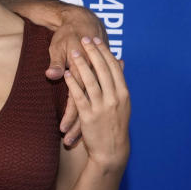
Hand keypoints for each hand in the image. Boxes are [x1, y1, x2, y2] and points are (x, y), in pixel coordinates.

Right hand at [45, 4, 106, 148]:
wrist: (76, 21)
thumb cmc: (81, 38)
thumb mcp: (91, 52)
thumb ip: (101, 61)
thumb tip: (119, 65)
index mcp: (103, 75)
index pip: (104, 100)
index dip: (102, 116)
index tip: (99, 133)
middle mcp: (96, 78)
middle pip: (94, 107)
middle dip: (87, 127)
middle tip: (83, 142)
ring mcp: (84, 78)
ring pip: (83, 107)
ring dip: (75, 125)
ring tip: (69, 140)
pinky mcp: (71, 77)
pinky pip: (72, 99)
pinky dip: (68, 114)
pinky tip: (63, 126)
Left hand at [62, 37, 129, 171]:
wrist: (112, 151)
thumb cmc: (116, 126)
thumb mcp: (122, 102)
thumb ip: (119, 81)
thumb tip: (120, 61)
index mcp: (123, 93)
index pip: (114, 67)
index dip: (105, 52)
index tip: (98, 39)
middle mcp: (114, 98)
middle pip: (102, 70)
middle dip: (93, 52)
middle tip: (85, 38)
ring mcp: (102, 107)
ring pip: (91, 80)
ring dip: (82, 65)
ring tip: (75, 52)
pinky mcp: (89, 116)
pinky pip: (79, 96)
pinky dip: (73, 84)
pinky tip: (67, 74)